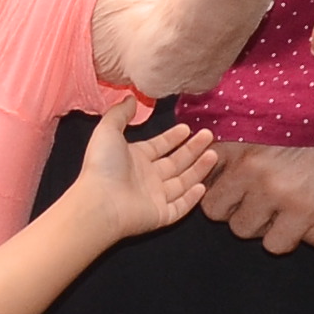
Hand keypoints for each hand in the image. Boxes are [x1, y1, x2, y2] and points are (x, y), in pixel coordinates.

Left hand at [66, 104, 218, 242]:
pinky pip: (180, 206)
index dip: (173, 137)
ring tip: (214, 154)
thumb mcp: (108, 130)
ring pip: (182, 182)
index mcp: (135, 158)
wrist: (100, 202)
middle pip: (175, 162)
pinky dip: (192, 198)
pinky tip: (203, 186)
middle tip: (208, 135)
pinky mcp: (161, 215)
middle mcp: (147, 177)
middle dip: (193, 149)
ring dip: (198, 169)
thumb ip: (120, 114)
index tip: (187, 128)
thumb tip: (130, 98)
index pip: (159, 146)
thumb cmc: (103, 165)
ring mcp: (155, 198)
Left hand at [199, 127, 313, 252]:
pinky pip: (274, 244)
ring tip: (275, 212)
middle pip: (213, 208)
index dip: (212, 184)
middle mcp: (251, 163)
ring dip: (256, 226)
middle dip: (230, 210)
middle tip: (252, 202)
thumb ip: (236, 137)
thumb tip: (201, 153)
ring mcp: (276, 188)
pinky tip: (296, 223)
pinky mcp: (304, 210)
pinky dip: (283, 238)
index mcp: (240, 138)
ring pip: (241, 229)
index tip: (229, 184)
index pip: (200, 174)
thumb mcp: (270, 118)